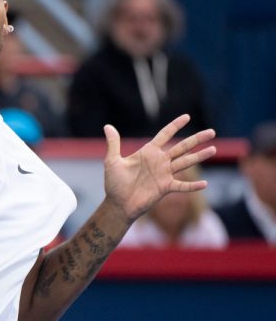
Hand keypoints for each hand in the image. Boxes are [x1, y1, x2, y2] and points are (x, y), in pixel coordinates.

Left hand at [102, 114, 216, 222]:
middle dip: (196, 139)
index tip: (186, 116)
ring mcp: (164, 175)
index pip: (165, 135)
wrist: (118, 204)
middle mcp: (159, 162)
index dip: (175, 126)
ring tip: (213, 149)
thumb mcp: (112, 161)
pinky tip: (204, 183)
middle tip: (212, 132)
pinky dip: (192, 186)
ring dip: (199, 156)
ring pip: (186, 162)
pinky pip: (182, 186)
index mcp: (148, 153)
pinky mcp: (165, 188)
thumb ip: (113, 143)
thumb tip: (107, 126)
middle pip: (182, 147)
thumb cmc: (114, 183)